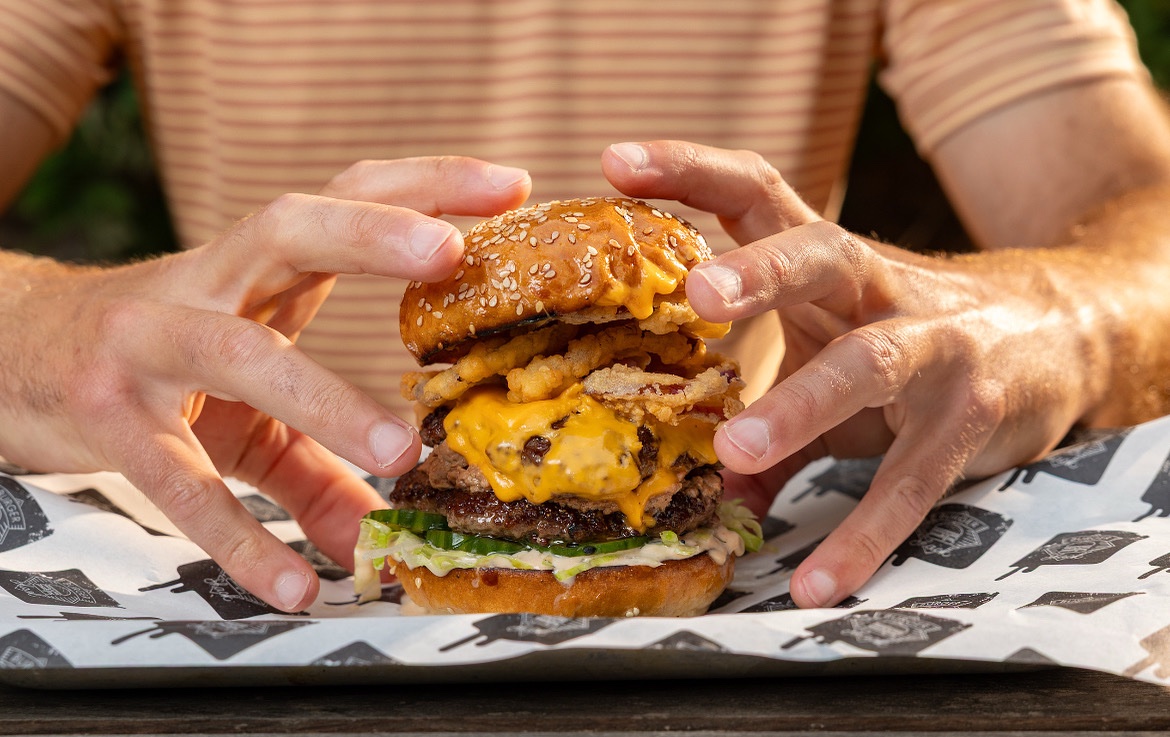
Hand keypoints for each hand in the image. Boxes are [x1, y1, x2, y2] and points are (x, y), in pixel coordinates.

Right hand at [0, 156, 531, 610]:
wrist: (12, 360)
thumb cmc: (157, 370)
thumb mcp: (245, 406)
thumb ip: (318, 466)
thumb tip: (381, 541)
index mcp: (253, 266)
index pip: (343, 197)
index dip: (425, 183)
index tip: (513, 186)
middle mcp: (203, 285)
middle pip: (287, 228)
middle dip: (371, 232)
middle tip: (451, 250)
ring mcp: (147, 345)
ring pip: (238, 354)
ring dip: (325, 399)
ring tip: (403, 451)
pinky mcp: (104, 419)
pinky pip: (177, 480)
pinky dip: (237, 535)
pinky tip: (297, 585)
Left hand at [604, 140, 1100, 606]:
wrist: (1058, 340)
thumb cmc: (910, 341)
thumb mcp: (832, 353)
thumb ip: (769, 413)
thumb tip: (704, 487)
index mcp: (830, 262)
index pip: (758, 192)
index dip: (690, 170)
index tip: (614, 160)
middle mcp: (882, 288)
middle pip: (821, 252)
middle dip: (760, 270)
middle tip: (696, 294)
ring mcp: (937, 347)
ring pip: (869, 361)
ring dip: (802, 402)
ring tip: (736, 450)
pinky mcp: (973, 417)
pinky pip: (912, 481)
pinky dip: (864, 534)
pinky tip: (816, 583)